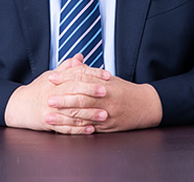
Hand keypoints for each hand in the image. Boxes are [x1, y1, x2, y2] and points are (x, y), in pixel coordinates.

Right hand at [4, 55, 110, 133]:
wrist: (19, 105)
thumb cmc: (37, 89)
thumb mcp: (51, 75)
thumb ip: (67, 67)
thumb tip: (80, 57)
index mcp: (56, 79)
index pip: (77, 73)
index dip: (93, 73)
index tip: (107, 75)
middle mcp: (54, 93)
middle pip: (74, 89)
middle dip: (91, 90)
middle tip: (106, 91)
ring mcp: (51, 108)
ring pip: (72, 110)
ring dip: (89, 113)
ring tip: (104, 114)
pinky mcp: (48, 122)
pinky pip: (65, 127)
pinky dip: (78, 129)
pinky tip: (90, 129)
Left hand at [47, 72, 162, 132]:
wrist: (145, 106)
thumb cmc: (124, 90)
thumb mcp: (108, 78)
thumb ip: (90, 72)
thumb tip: (74, 63)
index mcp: (105, 83)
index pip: (82, 78)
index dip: (66, 77)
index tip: (52, 77)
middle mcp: (106, 98)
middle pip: (81, 98)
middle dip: (63, 99)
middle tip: (48, 99)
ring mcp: (107, 114)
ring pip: (83, 115)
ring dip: (64, 117)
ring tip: (50, 117)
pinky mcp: (108, 127)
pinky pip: (89, 128)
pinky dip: (76, 129)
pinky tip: (65, 129)